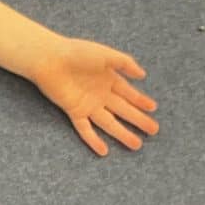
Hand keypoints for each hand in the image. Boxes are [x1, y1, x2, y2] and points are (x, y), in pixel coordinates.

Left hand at [30, 35, 159, 155]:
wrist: (50, 58)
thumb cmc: (77, 52)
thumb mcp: (106, 55)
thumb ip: (125, 63)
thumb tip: (143, 75)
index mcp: (108, 79)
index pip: (129, 93)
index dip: (141, 101)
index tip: (153, 109)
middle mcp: (100, 94)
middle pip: (123, 110)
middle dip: (138, 120)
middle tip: (154, 130)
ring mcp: (88, 104)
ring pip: (108, 123)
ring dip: (122, 134)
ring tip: (136, 145)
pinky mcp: (74, 111)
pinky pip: (85, 129)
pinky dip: (93, 140)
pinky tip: (104, 151)